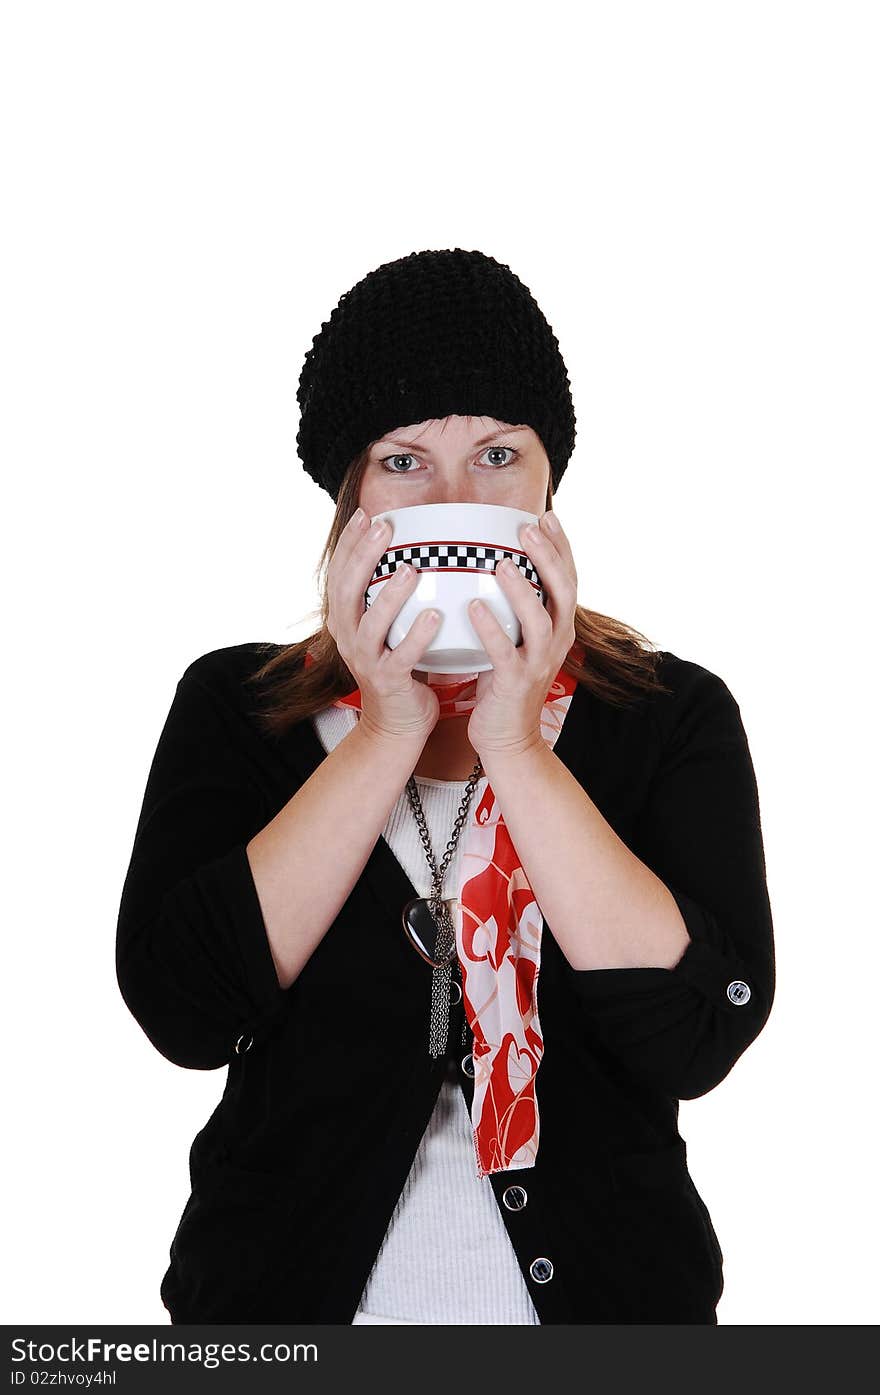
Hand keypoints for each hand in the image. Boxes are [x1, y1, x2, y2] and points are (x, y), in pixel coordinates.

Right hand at [325, 511, 440, 741]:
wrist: (398, 723)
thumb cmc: (400, 666)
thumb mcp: (388, 627)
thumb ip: (393, 595)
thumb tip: (417, 549)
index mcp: (346, 620)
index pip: (339, 575)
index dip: (349, 544)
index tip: (366, 514)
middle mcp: (349, 638)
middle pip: (347, 591)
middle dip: (364, 556)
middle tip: (384, 527)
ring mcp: (366, 661)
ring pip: (371, 624)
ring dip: (389, 595)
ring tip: (409, 569)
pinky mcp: (389, 681)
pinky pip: (402, 656)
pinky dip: (417, 636)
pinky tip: (435, 616)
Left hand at [465, 510, 577, 756]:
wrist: (507, 738)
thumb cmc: (503, 683)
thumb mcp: (515, 638)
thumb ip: (510, 608)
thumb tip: (487, 564)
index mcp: (559, 627)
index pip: (568, 579)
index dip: (561, 546)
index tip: (547, 515)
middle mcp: (557, 641)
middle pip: (564, 591)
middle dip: (548, 556)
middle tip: (528, 527)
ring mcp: (539, 663)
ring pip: (540, 620)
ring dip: (522, 589)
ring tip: (502, 563)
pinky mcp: (516, 683)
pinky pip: (505, 652)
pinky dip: (490, 628)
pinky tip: (473, 607)